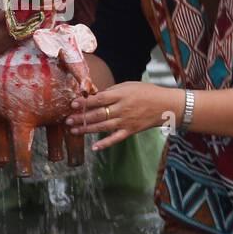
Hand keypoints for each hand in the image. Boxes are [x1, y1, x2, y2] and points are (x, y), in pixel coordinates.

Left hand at [66, 81, 182, 150]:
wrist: (165, 106)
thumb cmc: (146, 92)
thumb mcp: (129, 85)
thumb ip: (112, 90)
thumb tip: (95, 95)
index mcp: (121, 95)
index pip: (99, 99)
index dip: (85, 102)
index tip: (73, 104)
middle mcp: (122, 109)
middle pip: (98, 114)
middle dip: (81, 117)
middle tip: (67, 120)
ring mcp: (126, 121)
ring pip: (103, 127)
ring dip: (87, 129)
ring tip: (73, 130)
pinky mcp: (130, 131)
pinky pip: (116, 139)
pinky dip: (105, 144)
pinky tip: (94, 148)